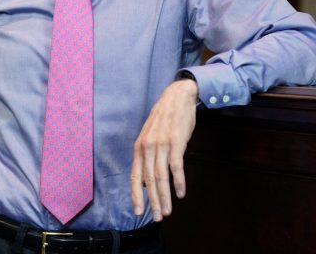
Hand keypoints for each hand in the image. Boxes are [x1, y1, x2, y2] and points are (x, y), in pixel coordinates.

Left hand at [130, 78, 197, 221]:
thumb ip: (146, 157)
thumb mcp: (149, 136)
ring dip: (165, 196)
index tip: (138, 212)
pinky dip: (178, 181)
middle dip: (152, 201)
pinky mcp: (176, 142)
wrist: (177, 97)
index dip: (136, 195)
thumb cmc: (164, 119)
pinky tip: (180, 193)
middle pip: (148, 180)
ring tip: (168, 211)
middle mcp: (147, 147)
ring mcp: (161, 144)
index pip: (134, 176)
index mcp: (139, 147)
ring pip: (161, 176)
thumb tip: (144, 180)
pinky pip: (176, 166)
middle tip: (157, 218)